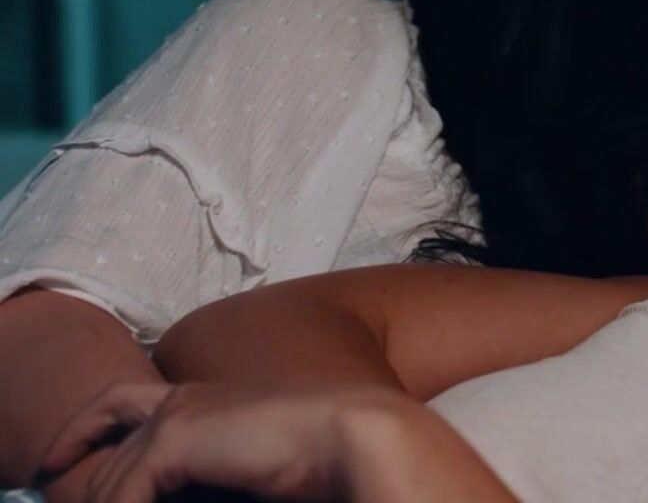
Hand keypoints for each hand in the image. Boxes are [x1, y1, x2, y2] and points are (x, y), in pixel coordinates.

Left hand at [39, 381, 408, 502]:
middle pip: (104, 441)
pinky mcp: (175, 440)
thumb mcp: (251, 463)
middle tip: (54, 489)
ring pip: (108, 477)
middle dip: (78, 475)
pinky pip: (122, 495)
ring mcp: (176, 416)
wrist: (351, 437)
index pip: (123, 402)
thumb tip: (176, 490)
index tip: (56, 460)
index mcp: (204, 395)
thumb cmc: (322, 455)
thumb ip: (212, 471)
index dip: (84, 428)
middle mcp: (182, 398)